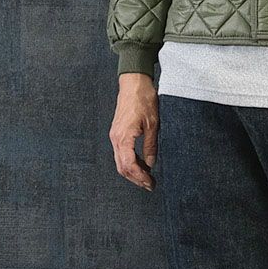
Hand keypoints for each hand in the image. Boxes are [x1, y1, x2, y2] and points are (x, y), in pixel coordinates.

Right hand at [109, 73, 158, 190]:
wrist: (134, 83)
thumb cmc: (144, 100)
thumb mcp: (153, 125)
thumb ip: (150, 146)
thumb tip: (151, 164)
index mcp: (123, 137)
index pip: (129, 165)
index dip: (140, 177)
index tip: (151, 183)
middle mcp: (116, 138)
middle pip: (122, 167)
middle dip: (136, 178)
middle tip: (150, 185)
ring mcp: (115, 135)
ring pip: (120, 161)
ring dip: (133, 171)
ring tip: (147, 177)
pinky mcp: (117, 132)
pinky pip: (121, 153)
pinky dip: (130, 161)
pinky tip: (142, 163)